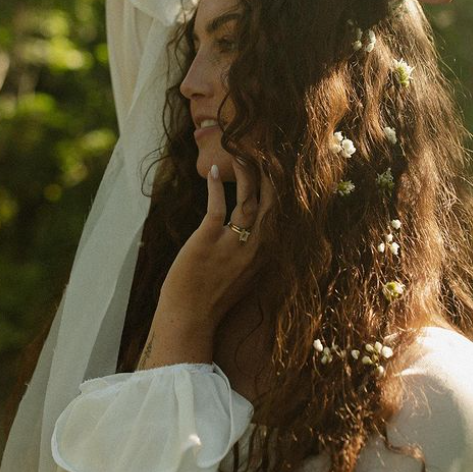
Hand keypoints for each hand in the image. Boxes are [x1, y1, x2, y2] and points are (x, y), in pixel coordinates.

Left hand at [157, 158, 273, 335]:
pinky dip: (215, 187)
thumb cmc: (212, 298)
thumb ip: (250, 252)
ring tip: (243, 153)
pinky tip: (213, 171)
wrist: (190, 319)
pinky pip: (217, 207)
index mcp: (264, 255)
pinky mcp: (208, 241)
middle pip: (272, 204)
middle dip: (272, 176)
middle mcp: (255, 248)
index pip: (280, 216)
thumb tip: (250, 229)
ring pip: (248, 201)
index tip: (281, 170)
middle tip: (269, 152)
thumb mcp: (242, 274)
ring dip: (247, 174)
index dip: (282, 191)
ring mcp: (233, 244)